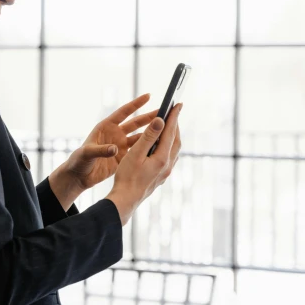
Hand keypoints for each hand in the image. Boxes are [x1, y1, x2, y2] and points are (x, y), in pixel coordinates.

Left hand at [60, 94, 158, 191]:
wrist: (78, 176)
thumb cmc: (78, 161)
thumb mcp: (87, 153)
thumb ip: (100, 150)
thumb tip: (115, 149)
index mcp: (105, 127)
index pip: (123, 112)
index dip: (136, 104)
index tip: (149, 96)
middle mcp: (115, 134)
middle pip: (135, 123)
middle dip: (149, 117)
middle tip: (164, 112)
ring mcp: (120, 145)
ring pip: (139, 136)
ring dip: (151, 133)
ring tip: (165, 129)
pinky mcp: (123, 157)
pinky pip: (138, 150)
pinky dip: (147, 148)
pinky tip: (158, 147)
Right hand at [107, 102, 183, 225]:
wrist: (126, 200)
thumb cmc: (127, 177)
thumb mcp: (135, 154)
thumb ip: (148, 137)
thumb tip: (161, 121)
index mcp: (162, 158)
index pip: (170, 132)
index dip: (174, 117)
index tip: (178, 104)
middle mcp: (167, 165)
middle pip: (175, 140)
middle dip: (175, 125)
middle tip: (175, 112)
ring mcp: (165, 172)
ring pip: (173, 149)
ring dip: (172, 136)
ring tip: (169, 126)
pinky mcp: (161, 176)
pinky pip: (169, 156)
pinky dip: (168, 145)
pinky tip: (162, 145)